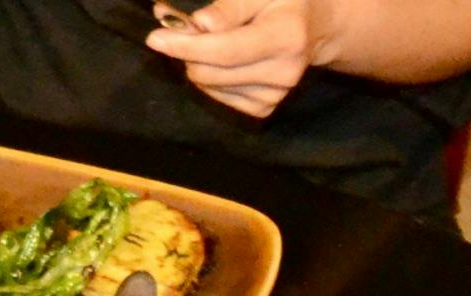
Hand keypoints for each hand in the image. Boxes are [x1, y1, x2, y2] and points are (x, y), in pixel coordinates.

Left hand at [145, 0, 317, 117]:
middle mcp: (283, 73)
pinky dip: (212, 78)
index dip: (186, 45)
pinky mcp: (264, 109)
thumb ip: (231, 6)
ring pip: (208, 87)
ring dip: (200, 64)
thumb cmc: (283, 0)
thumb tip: (201, 24)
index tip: (155, 38)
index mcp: (286, 37)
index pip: (224, 50)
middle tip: (191, 30)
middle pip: (209, 72)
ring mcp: (274, 96)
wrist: (315, 26)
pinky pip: (218, 98)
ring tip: (216, 42)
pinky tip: (228, 61)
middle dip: (190, 51)